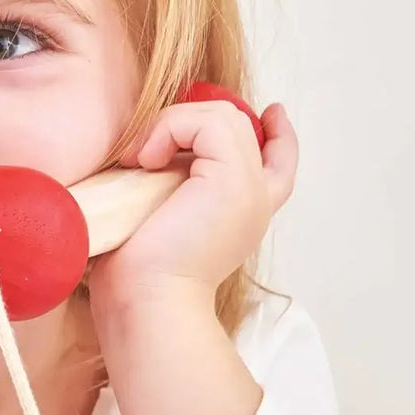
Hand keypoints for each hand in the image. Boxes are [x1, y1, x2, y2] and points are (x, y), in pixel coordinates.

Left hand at [88, 100, 297, 310]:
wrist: (145, 301)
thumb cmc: (135, 276)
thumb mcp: (157, 223)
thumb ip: (169, 189)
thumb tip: (142, 159)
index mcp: (242, 214)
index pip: (278, 164)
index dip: (279, 135)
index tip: (270, 112)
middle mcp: (255, 201)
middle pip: (239, 128)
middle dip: (189, 121)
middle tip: (145, 151)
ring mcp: (250, 189)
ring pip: (223, 116)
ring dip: (172, 125)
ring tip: (141, 160)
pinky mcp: (234, 178)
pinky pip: (209, 121)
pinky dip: (171, 128)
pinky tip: (145, 161)